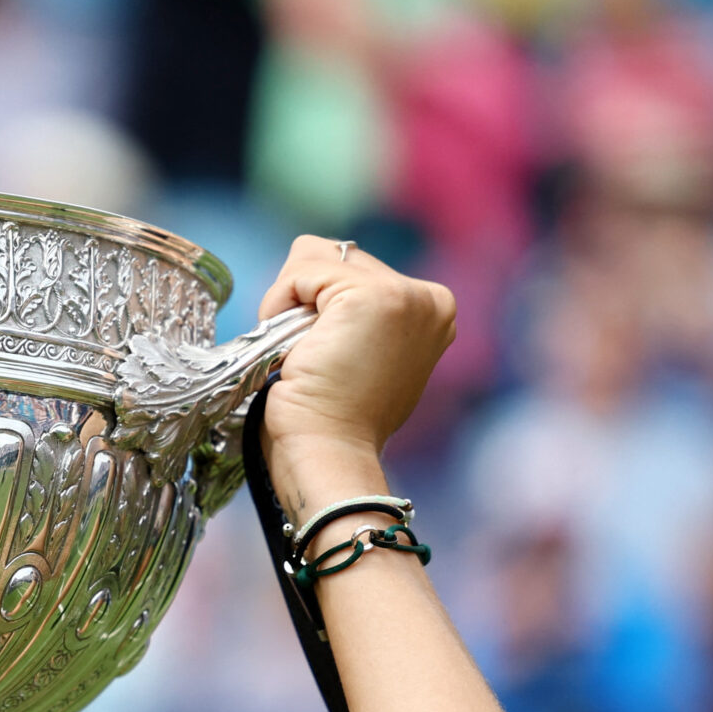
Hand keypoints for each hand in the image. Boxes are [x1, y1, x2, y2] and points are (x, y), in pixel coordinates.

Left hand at [255, 238, 455, 512]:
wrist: (329, 456)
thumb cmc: (332, 421)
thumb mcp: (359, 356)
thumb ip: (358, 316)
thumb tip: (318, 295)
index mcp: (433, 309)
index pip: (354, 268)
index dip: (319, 307)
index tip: (328, 359)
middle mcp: (429, 297)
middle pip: (336, 255)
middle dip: (307, 301)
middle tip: (313, 359)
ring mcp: (405, 295)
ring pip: (314, 256)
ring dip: (290, 303)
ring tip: (305, 354)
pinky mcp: (371, 297)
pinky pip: (300, 271)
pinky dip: (279, 306)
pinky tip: (295, 350)